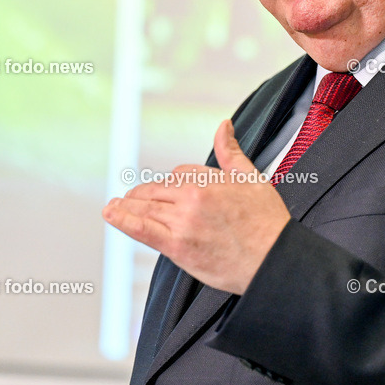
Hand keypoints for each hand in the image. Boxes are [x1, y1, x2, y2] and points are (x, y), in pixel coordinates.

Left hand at [103, 119, 290, 293]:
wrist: (273, 258)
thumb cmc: (267, 222)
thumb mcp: (252, 178)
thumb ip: (231, 152)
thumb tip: (223, 126)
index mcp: (207, 181)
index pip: (177, 175)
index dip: (172, 184)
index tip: (169, 191)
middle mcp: (191, 199)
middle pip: (154, 191)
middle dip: (140, 194)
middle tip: (130, 198)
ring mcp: (182, 223)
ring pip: (144, 208)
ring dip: (125, 206)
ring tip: (114, 207)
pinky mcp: (177, 247)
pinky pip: (141, 229)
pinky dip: (122, 220)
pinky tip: (111, 214)